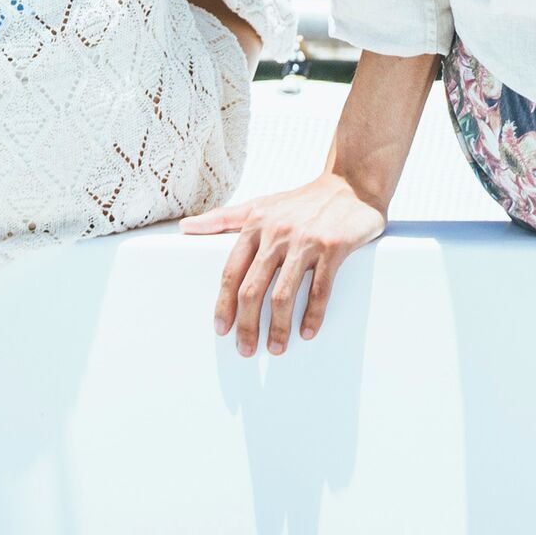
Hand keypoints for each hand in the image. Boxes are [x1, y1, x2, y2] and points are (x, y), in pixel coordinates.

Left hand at [185, 172, 385, 354]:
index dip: (224, 304)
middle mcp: (278, 234)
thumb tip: (184, 226)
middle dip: (247, 324)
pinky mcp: (334, 247)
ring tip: (276, 348)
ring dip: (278, 327)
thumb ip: (222, 218)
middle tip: (246, 349)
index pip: (232, 272)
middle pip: (253, 288)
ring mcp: (306, 241)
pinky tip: (307, 331)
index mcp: (256, 226)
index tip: (222, 330)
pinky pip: (320, 289)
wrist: (351, 184)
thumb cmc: (302, 201)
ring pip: (284, 293)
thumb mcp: (260, 205)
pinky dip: (313, 314)